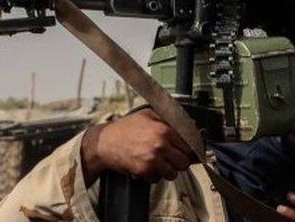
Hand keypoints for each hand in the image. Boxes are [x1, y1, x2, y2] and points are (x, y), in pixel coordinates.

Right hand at [80, 109, 195, 183]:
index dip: (189, 151)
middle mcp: (160, 144)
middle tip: (171, 159)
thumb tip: (188, 126)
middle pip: (184, 162)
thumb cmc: (125, 128)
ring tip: (159, 163)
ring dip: (168, 170)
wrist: (104, 142)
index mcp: (164, 130)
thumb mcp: (148, 115)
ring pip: (173, 173)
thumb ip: (168, 120)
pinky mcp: (143, 171)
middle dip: (179, 162)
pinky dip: (154, 176)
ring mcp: (152, 159)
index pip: (189, 146)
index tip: (188, 153)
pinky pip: (157, 179)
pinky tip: (147, 166)